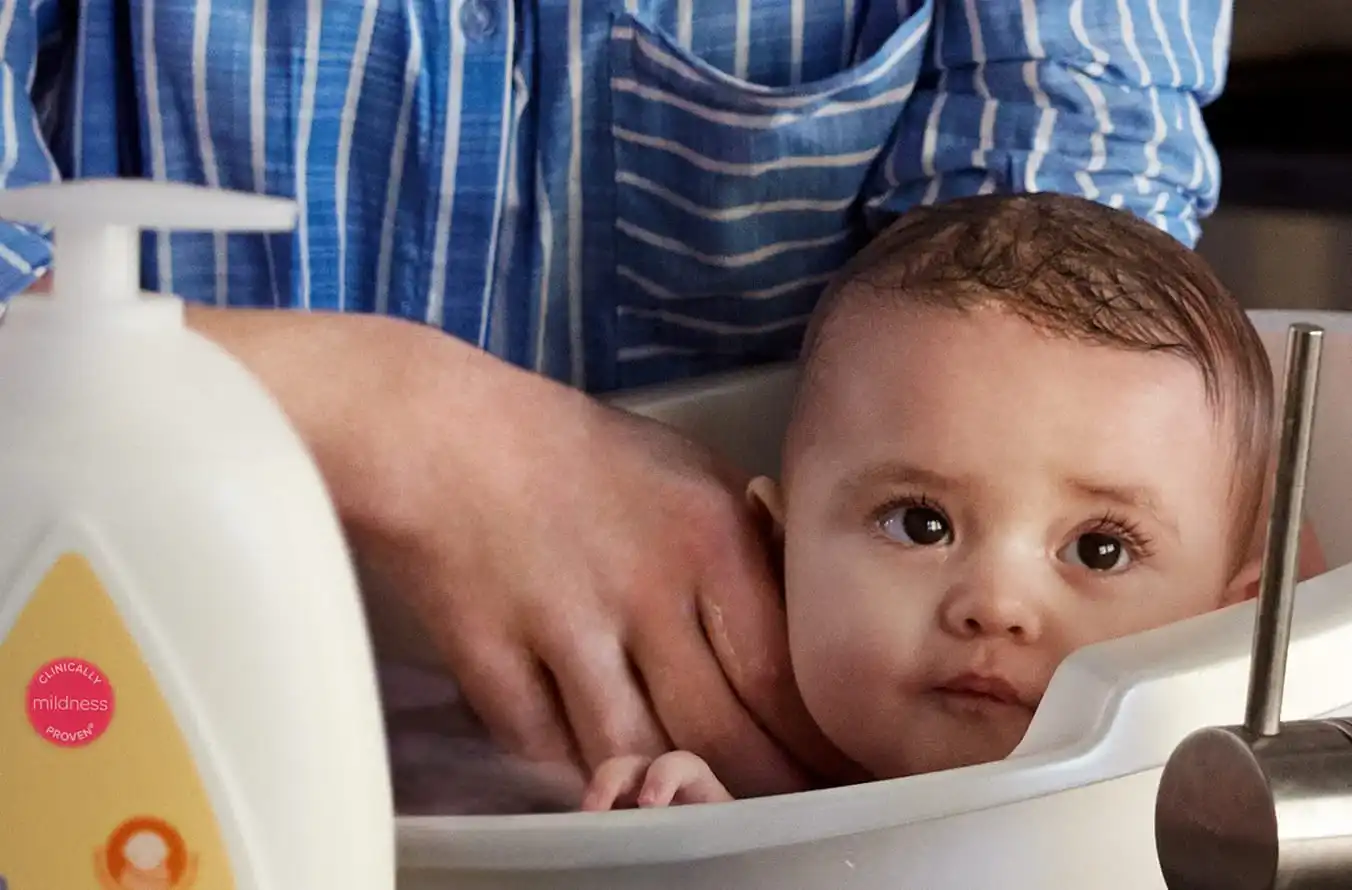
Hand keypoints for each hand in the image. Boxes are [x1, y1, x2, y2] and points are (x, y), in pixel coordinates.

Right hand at [187, 306, 856, 798]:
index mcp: (707, 536)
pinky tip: (604, 777)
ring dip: (668, 792)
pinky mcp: (489, 659)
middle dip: (761, 788)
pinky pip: (547, 750)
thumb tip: (799, 635)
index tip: (836, 770)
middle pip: (719, 729)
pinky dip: (579, 771)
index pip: (781, 671)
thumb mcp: (688, 471)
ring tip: (698, 810)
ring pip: (634, 754)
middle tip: (785, 814)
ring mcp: (559, 627)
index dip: (814, 739)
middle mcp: (642, 587)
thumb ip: (747, 550)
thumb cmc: (573, 450)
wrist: (438, 433)